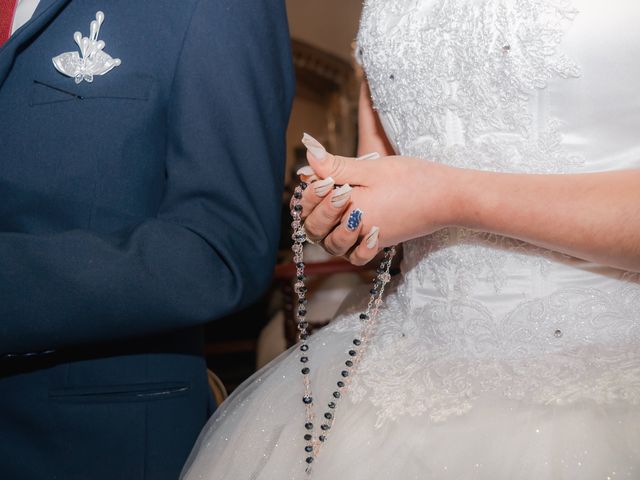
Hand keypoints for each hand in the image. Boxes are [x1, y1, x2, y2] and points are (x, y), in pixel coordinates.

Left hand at [298, 134, 458, 261]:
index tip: (325, 174)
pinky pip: (355, 255)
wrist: (448, 199)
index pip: (309, 204)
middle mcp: (353, 230)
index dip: (310, 188)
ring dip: (328, 226)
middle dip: (315, 206)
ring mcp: (366, 240)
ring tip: (341, 202)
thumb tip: (308, 152)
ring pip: (331, 244)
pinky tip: (354, 227)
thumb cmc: (412, 179)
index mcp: (347, 208)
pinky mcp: (379, 243)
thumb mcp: (372, 167)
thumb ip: (336, 165)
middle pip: (315, 228)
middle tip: (330, 186)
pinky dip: (350, 247)